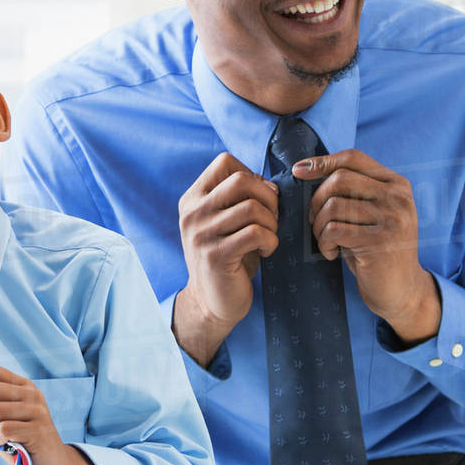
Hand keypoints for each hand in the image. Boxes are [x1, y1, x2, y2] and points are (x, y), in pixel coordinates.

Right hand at [174, 153, 279, 360]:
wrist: (211, 302)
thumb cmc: (228, 257)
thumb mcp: (224, 222)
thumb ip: (237, 200)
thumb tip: (272, 183)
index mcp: (193, 198)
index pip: (224, 162)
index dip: (252, 175)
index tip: (260, 198)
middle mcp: (192, 213)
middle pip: (241, 180)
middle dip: (268, 197)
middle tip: (272, 218)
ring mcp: (201, 234)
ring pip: (252, 208)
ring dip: (271, 223)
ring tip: (268, 237)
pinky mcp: (216, 256)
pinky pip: (256, 234)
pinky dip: (271, 241)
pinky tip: (266, 251)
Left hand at [294, 149, 440, 342]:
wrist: (403, 291)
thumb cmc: (377, 250)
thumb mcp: (372, 214)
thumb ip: (354, 191)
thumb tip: (306, 169)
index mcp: (397, 184)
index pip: (353, 158)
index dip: (322, 161)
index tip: (298, 170)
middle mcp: (398, 198)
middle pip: (340, 179)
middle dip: (316, 199)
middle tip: (314, 221)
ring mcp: (392, 219)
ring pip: (333, 205)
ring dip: (318, 226)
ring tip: (325, 241)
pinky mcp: (380, 243)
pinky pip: (334, 231)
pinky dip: (324, 242)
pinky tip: (331, 253)